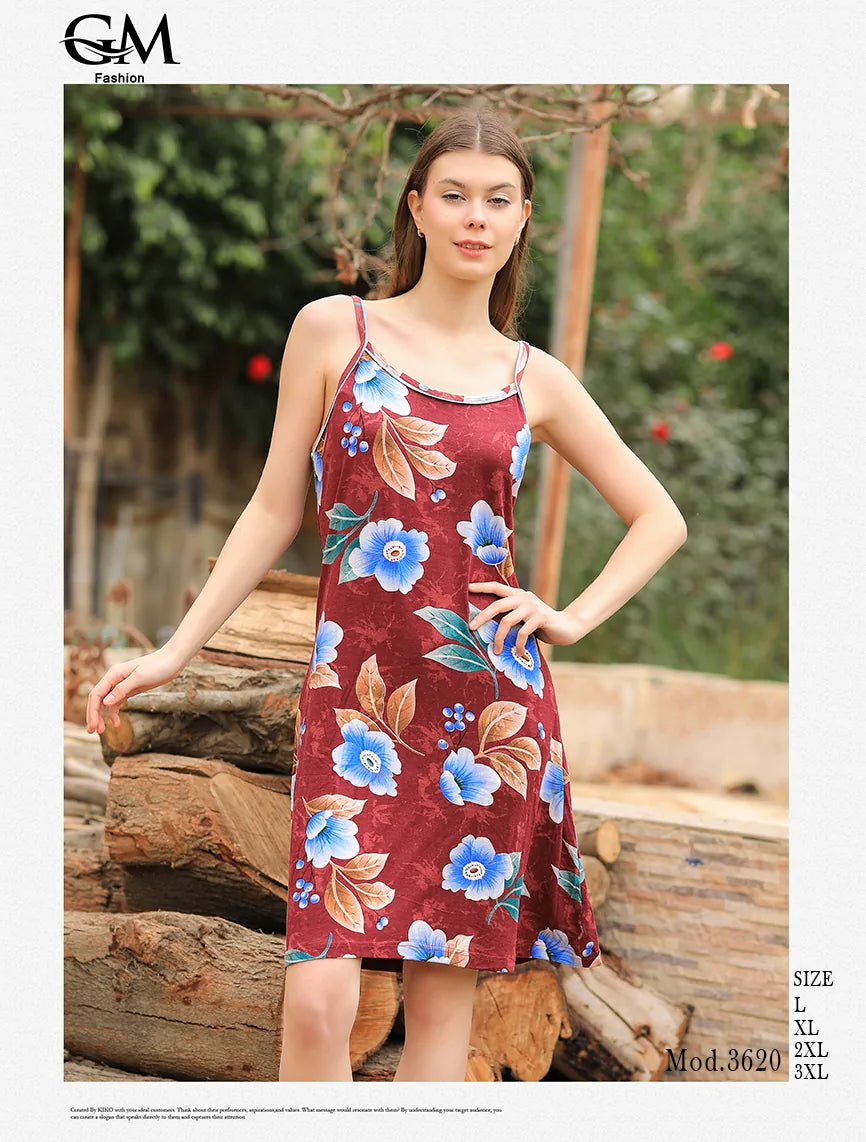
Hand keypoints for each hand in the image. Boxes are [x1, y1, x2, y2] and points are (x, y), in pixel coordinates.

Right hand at [85, 645, 186, 734]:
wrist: (173, 660)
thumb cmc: (158, 666)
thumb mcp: (140, 678)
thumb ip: (122, 689)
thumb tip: (105, 702)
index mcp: (113, 674)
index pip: (96, 695)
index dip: (92, 711)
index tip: (92, 726)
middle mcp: (114, 679)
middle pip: (98, 699)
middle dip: (94, 715)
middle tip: (92, 732)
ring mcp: (122, 684)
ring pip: (106, 702)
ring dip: (102, 716)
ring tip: (102, 731)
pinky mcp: (130, 689)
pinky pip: (117, 702)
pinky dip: (114, 713)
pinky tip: (116, 723)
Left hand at [467, 581, 583, 655]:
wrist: (567, 627)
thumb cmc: (541, 624)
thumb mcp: (523, 616)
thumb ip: (510, 615)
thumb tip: (486, 625)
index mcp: (518, 594)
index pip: (497, 586)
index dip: (482, 586)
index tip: (467, 588)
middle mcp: (523, 597)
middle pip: (497, 605)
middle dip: (482, 617)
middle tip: (471, 628)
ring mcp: (532, 607)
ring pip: (507, 621)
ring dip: (499, 638)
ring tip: (497, 651)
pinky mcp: (540, 618)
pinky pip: (523, 633)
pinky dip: (518, 645)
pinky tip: (519, 654)